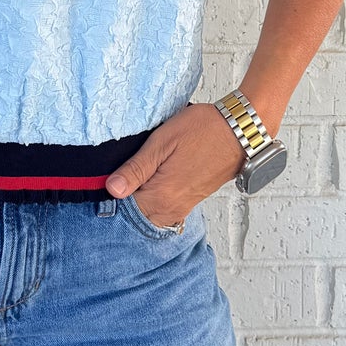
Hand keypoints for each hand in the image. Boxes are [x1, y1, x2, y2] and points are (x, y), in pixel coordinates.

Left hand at [103, 100, 245, 230]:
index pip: (123, 209)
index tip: (106, 178)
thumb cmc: (203, 130)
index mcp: (162, 196)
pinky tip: (151, 180)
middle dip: (124, 200)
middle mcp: (172, 208)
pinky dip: (153, 200)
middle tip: (119, 175)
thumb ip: (136, 169)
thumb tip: (112, 189)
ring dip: (139, 200)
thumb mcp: (162, 142)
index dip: (111, 193)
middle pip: (136, 215)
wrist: (239, 132)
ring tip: (135, 176)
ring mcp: (183, 206)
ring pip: (149, 214)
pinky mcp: (191, 201)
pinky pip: (163, 210)